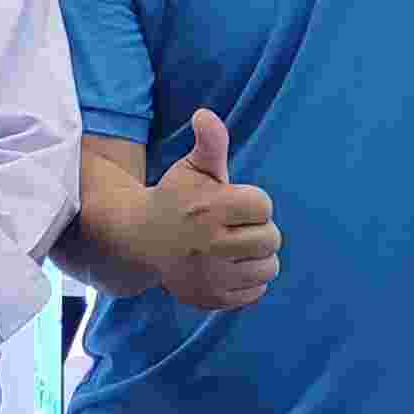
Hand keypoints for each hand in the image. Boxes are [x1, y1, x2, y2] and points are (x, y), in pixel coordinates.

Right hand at [144, 108, 282, 312]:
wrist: (141, 240)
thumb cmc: (176, 198)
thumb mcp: (191, 167)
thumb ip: (210, 142)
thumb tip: (205, 114)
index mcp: (209, 208)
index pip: (264, 206)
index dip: (251, 203)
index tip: (230, 204)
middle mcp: (210, 245)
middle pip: (271, 239)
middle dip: (258, 230)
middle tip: (233, 227)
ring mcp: (211, 276)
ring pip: (268, 268)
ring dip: (257, 257)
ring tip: (233, 248)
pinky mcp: (212, 299)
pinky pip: (256, 292)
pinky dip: (248, 281)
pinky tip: (226, 268)